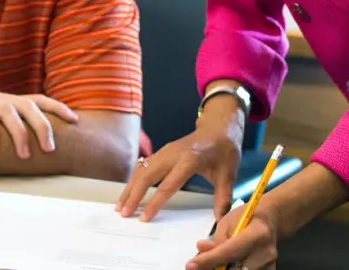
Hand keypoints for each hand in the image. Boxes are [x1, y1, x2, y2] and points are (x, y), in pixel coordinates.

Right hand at [0, 88, 77, 158]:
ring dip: (18, 132)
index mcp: (4, 99)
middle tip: (49, 148)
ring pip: (5, 109)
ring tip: (23, 154)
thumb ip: (5, 131)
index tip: (74, 120)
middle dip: (41, 125)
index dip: (56, 108)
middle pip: (26, 104)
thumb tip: (32, 149)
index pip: (37, 99)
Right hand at [117, 99, 243, 220]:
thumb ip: (222, 198)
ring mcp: (165, 151)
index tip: (143, 218)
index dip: (154, 203)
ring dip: (129, 187)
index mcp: (189, 160)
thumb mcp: (228, 175)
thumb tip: (219, 220)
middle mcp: (172, 154)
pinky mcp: (162, 151)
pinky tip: (128, 191)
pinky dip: (134, 179)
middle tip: (123, 214)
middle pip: (147, 176)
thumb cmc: (224, 150)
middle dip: (133, 195)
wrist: (219, 128)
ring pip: (141, 169)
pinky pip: (143, 165)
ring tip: (120, 206)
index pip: (167, 186)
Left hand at [187, 205, 279, 269]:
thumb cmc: (247, 217)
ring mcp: (270, 265)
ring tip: (214, 264)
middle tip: (200, 266)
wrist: (271, 220)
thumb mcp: (229, 222)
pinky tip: (227, 266)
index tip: (190, 265)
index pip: (229, 252)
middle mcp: (266, 253)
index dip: (208, 260)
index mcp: (257, 234)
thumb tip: (200, 250)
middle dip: (215, 269)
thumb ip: (216, 239)